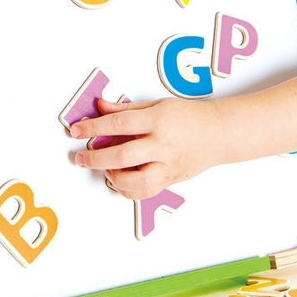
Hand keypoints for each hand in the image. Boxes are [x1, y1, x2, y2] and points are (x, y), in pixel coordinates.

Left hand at [69, 96, 223, 199]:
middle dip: (95, 157)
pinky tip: (121, 179)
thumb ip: (128, 109)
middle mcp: (163, 145)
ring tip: (106, 168)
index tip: (76, 130)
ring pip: (134, 181)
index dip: (93, 127)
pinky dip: (128, 189)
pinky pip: (144, 192)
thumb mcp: (159, 104)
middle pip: (121, 155)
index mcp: (158, 121)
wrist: (220, 134)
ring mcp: (167, 165)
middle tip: (81, 157)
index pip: (118, 124)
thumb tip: (101, 107)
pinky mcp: (170, 180)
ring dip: (113, 177)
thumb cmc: (191, 117)